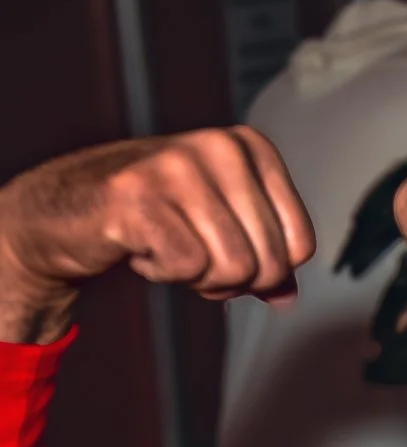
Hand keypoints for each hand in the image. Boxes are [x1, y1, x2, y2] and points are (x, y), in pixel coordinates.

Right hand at [0, 129, 314, 343]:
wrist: (65, 210)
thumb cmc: (152, 217)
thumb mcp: (221, 227)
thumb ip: (263, 259)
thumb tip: (288, 299)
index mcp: (250, 148)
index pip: (300, 244)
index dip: (265, 270)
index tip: (224, 251)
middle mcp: (219, 147)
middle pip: (269, 262)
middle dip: (231, 280)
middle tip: (188, 256)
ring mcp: (177, 167)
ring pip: (234, 268)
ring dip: (197, 277)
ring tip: (164, 247)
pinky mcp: (138, 196)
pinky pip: (188, 267)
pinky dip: (163, 273)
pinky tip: (139, 247)